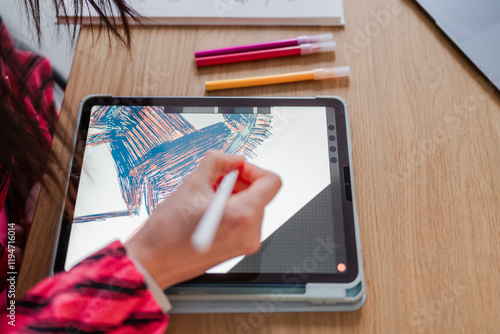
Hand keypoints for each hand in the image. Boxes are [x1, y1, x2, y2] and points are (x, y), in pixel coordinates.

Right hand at [124, 150, 281, 288]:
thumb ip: (218, 162)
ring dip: (233, 196)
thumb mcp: (192, 183)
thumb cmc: (167, 231)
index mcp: (244, 215)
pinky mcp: (237, 250)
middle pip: (260, 195)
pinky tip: (207, 211)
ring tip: (206, 198)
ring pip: (251, 207)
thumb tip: (233, 159)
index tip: (235, 168)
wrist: (152, 261)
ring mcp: (245, 244)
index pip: (272, 182)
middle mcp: (250, 232)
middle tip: (214, 180)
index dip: (253, 169)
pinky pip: (244, 222)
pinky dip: (230, 210)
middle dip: (238, 182)